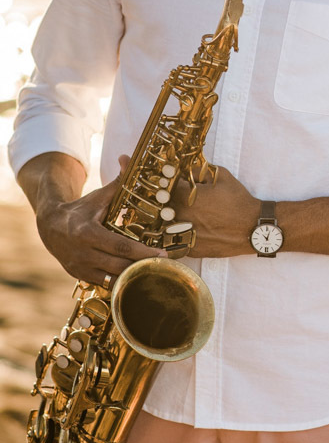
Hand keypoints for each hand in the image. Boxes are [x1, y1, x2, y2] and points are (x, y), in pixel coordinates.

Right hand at [35, 162, 159, 287]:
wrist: (49, 225)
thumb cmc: (81, 209)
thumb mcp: (98, 197)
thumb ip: (117, 182)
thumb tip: (129, 159)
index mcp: (88, 233)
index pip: (121, 247)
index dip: (143, 252)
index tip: (163, 253)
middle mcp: (82, 253)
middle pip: (119, 266)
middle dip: (143, 267)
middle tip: (165, 264)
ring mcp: (79, 268)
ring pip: (112, 279)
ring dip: (133, 276)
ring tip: (153, 272)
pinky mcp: (79, 276)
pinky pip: (104, 283)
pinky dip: (120, 281)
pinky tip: (135, 277)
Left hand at [171, 165, 259, 258]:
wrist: (252, 227)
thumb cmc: (238, 200)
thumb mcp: (221, 176)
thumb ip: (199, 169)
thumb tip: (186, 170)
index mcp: (185, 196)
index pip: (166, 187)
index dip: (170, 184)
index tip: (175, 184)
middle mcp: (180, 216)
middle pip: (163, 207)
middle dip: (169, 201)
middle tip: (179, 200)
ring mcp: (184, 234)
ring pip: (166, 225)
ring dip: (171, 219)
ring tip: (183, 216)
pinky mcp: (190, 249)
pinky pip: (176, 242)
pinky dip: (178, 236)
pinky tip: (187, 231)